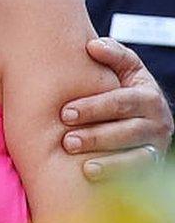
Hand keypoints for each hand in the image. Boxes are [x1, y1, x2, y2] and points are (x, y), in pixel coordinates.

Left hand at [60, 38, 173, 180]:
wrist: (141, 117)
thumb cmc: (121, 88)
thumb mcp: (125, 68)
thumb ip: (113, 53)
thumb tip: (92, 46)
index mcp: (148, 95)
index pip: (121, 101)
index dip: (93, 107)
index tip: (64, 113)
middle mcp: (158, 122)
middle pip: (126, 130)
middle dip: (95, 136)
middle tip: (67, 141)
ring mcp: (156, 146)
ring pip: (135, 156)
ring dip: (107, 160)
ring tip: (82, 164)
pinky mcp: (152, 166)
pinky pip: (138, 175)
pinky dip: (117, 176)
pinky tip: (92, 176)